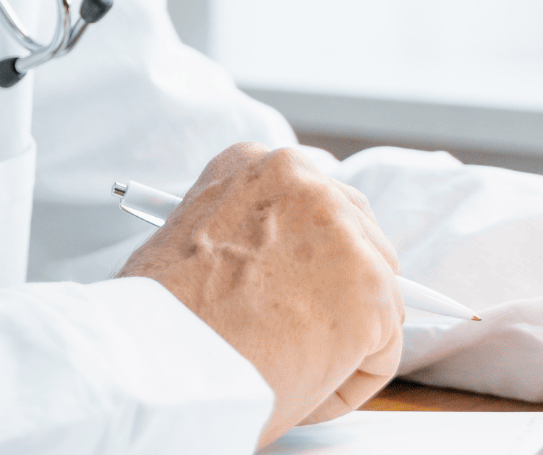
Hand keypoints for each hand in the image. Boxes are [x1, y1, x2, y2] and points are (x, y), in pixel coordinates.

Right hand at [119, 144, 404, 446]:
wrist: (158, 362)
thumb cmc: (160, 321)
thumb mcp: (188, 244)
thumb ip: (242, 236)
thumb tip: (271, 264)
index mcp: (252, 166)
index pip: (313, 199)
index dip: (307, 251)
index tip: (294, 280)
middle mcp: (302, 182)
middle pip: (358, 233)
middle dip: (338, 285)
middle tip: (298, 328)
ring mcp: (341, 231)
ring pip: (376, 291)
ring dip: (344, 331)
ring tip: (288, 356)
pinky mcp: (370, 289)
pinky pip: (384, 345)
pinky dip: (353, 376)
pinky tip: (304, 378)